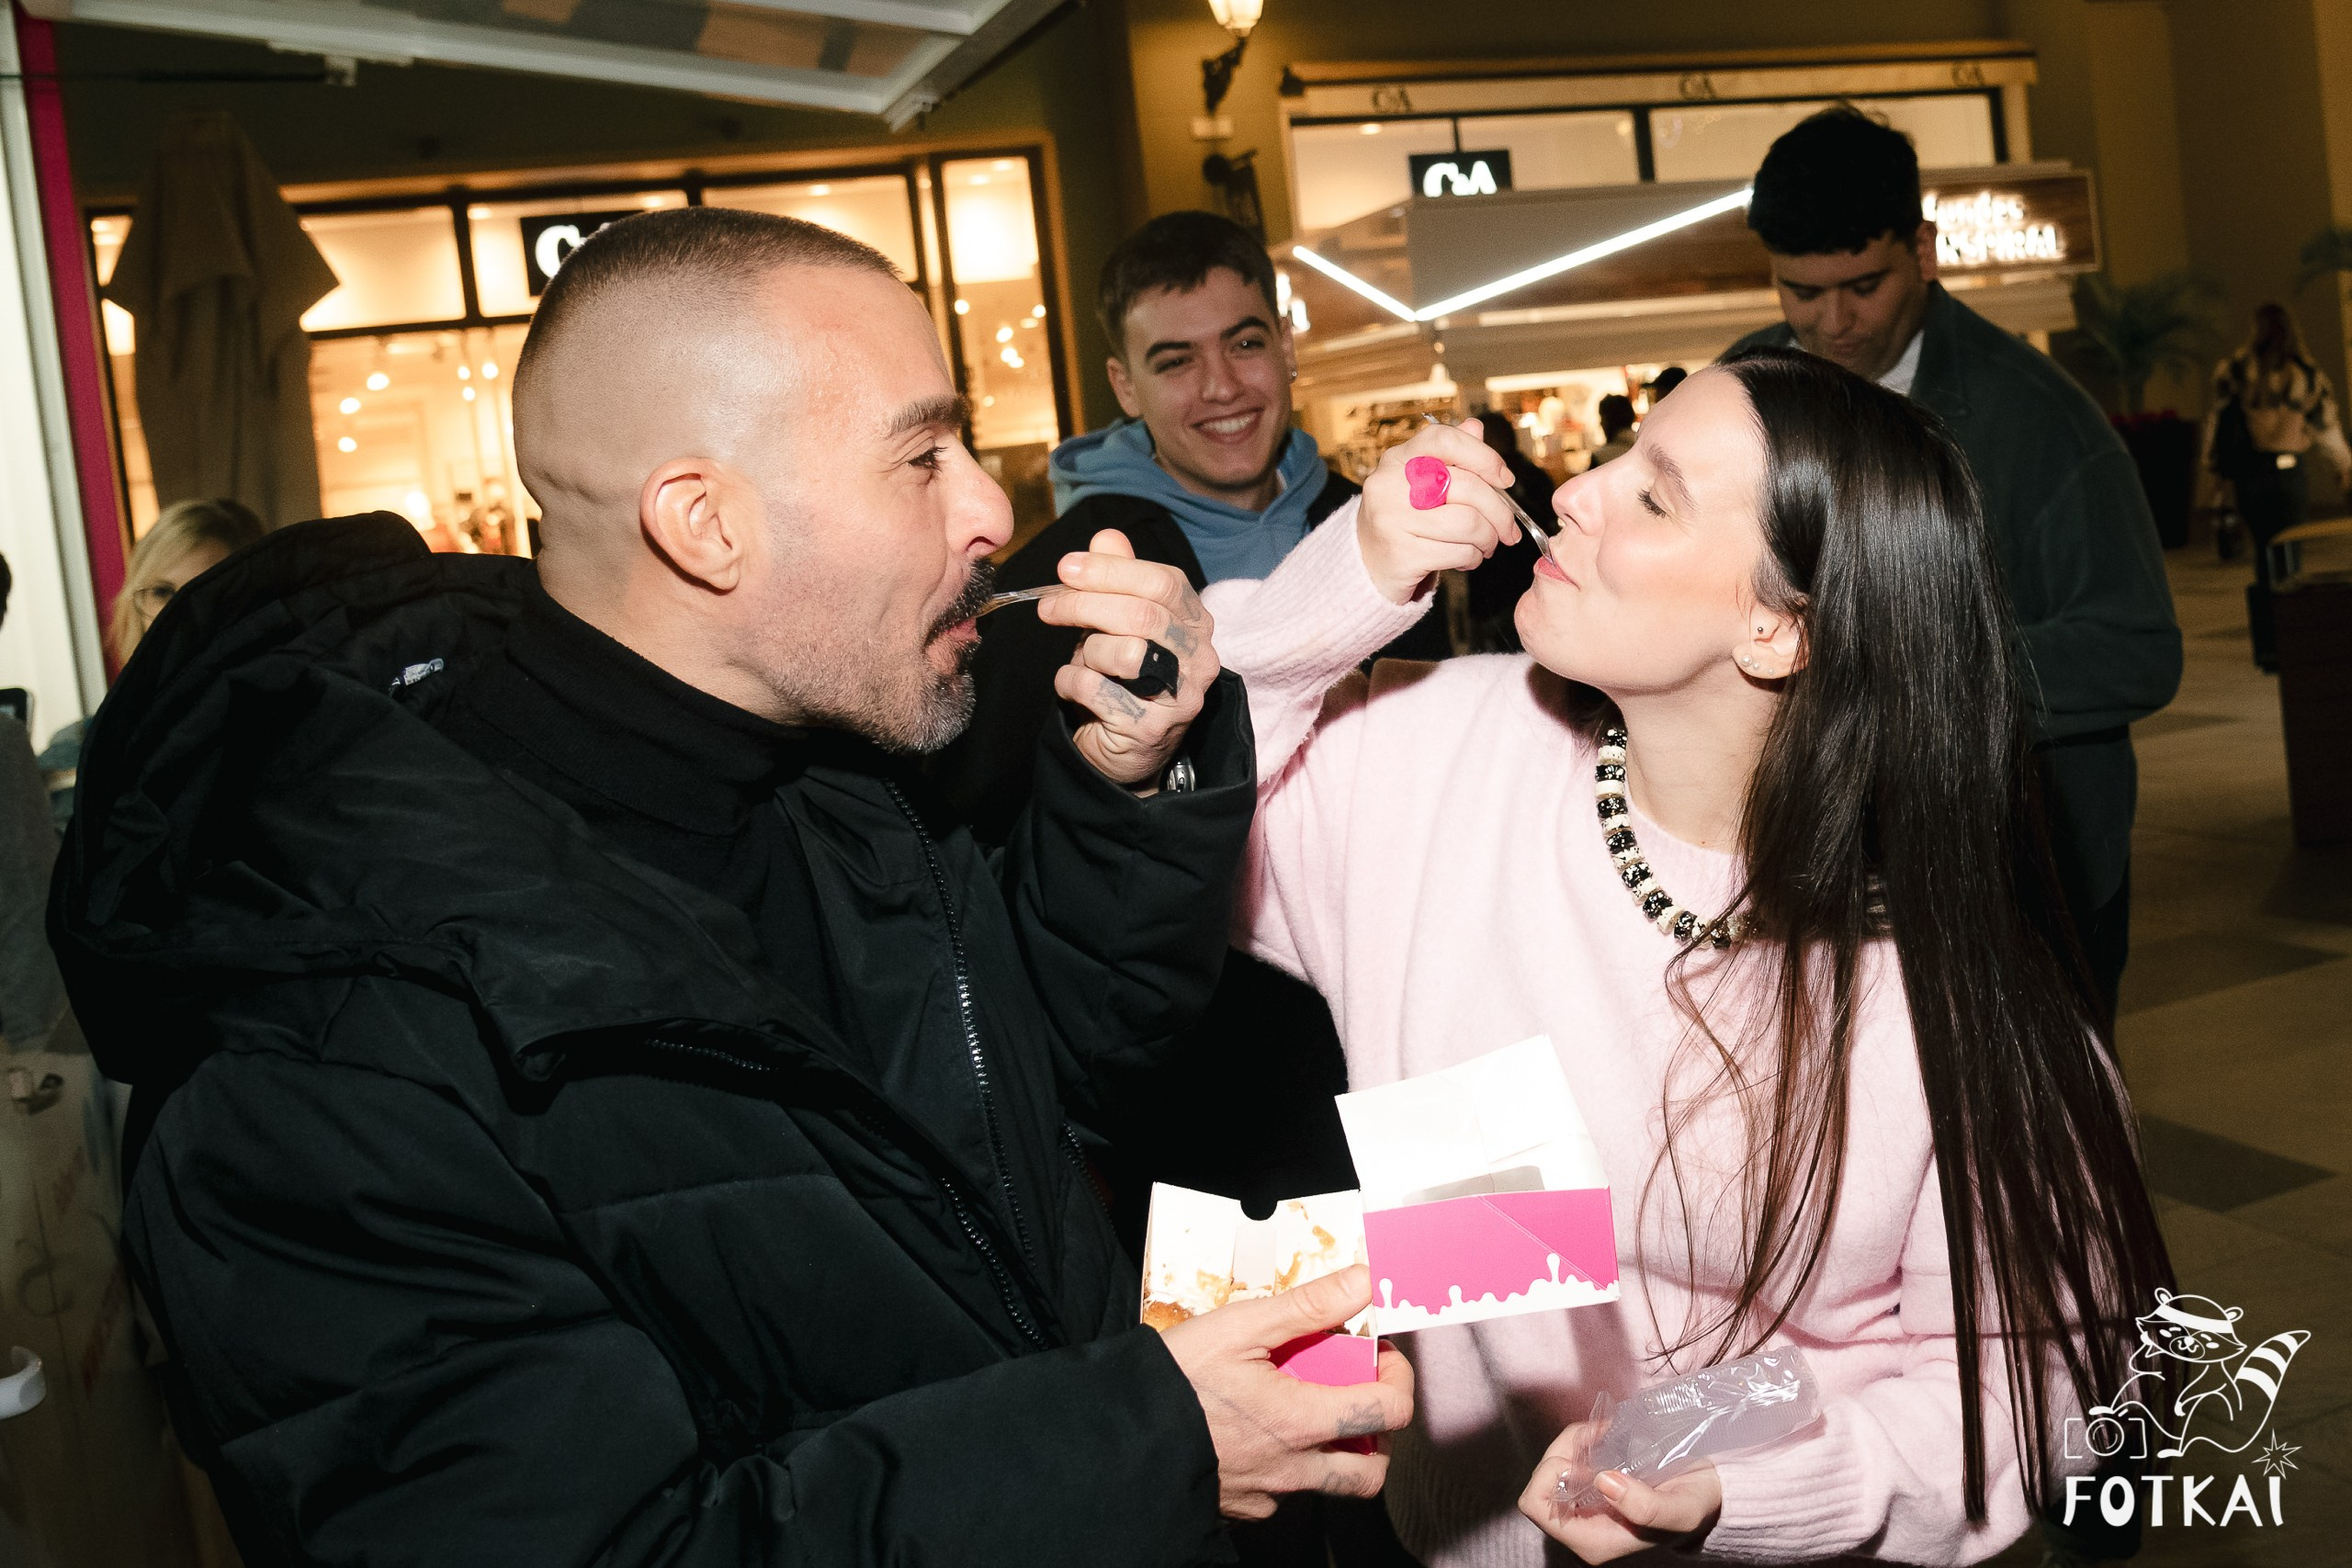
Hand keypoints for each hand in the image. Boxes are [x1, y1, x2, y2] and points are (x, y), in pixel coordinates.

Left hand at [1039, 529, 1219, 789]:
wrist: (1125, 747)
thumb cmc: (1121, 675)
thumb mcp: (1118, 620)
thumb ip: (1116, 578)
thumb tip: (1106, 537)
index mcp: (1194, 621)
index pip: (1163, 582)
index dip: (1110, 571)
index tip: (1066, 568)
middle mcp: (1199, 657)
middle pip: (1142, 614)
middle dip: (1084, 605)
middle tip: (1047, 608)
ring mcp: (1182, 695)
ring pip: (1125, 653)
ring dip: (1085, 652)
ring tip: (1079, 660)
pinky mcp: (1153, 728)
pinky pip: (1099, 691)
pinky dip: (1071, 683)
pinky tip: (1072, 687)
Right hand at [1158, 1264, 1414, 1520]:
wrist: (1117, 1433)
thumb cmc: (1174, 1378)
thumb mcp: (1241, 1325)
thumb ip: (1308, 1306)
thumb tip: (1363, 1281)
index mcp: (1301, 1420)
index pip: (1389, 1412)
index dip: (1399, 1379)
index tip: (1381, 1355)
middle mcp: (1292, 1467)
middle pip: (1371, 1470)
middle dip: (1381, 1435)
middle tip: (1358, 1395)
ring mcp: (1266, 1492)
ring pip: (1326, 1486)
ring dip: (1335, 1451)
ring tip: (1310, 1410)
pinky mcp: (1238, 1506)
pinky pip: (1281, 1496)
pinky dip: (1288, 1466)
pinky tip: (1262, 1433)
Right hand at [1357, 419, 1520, 604]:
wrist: (1366, 562)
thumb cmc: (1404, 518)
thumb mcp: (1422, 482)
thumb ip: (1451, 456)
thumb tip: (1476, 427)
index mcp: (1398, 459)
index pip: (1446, 440)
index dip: (1484, 456)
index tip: (1504, 479)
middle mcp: (1390, 483)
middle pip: (1467, 486)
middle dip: (1499, 512)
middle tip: (1507, 529)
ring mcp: (1392, 518)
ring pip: (1468, 523)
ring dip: (1488, 538)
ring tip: (1486, 545)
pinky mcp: (1400, 553)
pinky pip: (1458, 552)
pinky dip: (1472, 558)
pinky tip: (1467, 558)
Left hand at [1517, 1420, 1720, 1560]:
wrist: (1710, 1496)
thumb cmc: (1695, 1508)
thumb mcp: (1679, 1512)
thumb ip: (1645, 1507)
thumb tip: (1602, 1481)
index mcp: (1592, 1541)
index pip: (1537, 1507)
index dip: (1550, 1477)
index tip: (1584, 1460)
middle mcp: (1582, 1525)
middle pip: (1540, 1482)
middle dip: (1563, 1451)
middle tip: (1598, 1437)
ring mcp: (1585, 1504)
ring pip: (1553, 1463)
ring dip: (1574, 1441)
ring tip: (1605, 1432)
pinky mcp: (1592, 1484)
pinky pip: (1569, 1454)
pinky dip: (1582, 1438)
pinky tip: (1606, 1433)